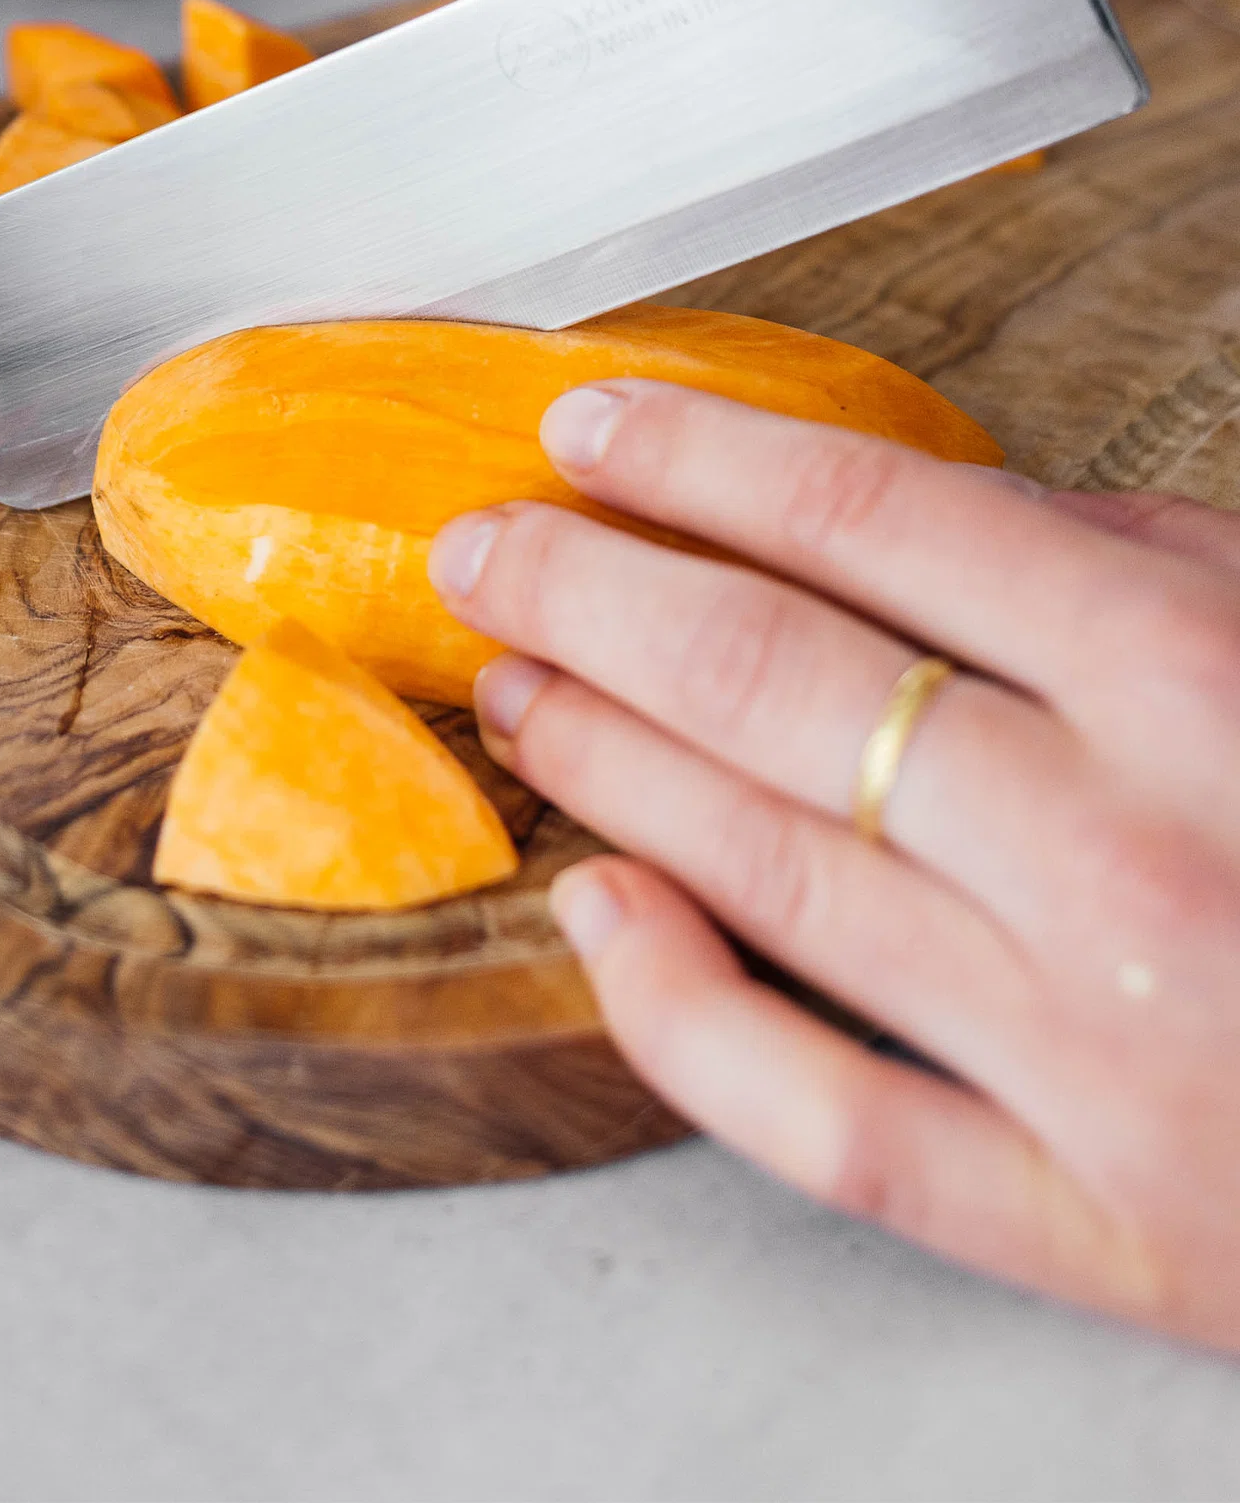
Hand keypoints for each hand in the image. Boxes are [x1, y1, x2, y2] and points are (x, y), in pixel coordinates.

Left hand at [430, 382, 1239, 1349]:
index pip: (888, 528)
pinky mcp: (1098, 1226)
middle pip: (775, 682)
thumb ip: (1147, 569)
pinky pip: (819, 1113)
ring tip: (520, 681)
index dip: (707, 462)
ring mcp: (1102, 1054)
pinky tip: (597, 913)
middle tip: (489, 549)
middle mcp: (1140, 859)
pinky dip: (675, 1010)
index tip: (593, 429)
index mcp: (1218, 685)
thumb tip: (910, 513)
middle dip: (597, 592)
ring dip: (607, 757)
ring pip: (764, 869)